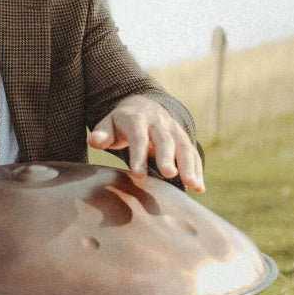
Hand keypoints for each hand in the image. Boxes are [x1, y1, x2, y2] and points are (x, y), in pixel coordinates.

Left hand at [88, 94, 204, 191]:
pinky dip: (197, 169)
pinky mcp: (183, 139)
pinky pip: (192, 153)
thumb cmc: (121, 122)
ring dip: (190, 165)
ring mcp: (174, 130)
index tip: (138, 174)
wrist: (143, 106)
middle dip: (168, 157)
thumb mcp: (108, 124)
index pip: (138, 136)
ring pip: (184, 146)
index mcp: (137, 119)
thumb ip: (101, 133)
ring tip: (193, 185)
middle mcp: (159, 123)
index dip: (138, 154)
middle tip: (169, 174)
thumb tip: (94, 141)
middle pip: (165, 139)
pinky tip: (199, 187)